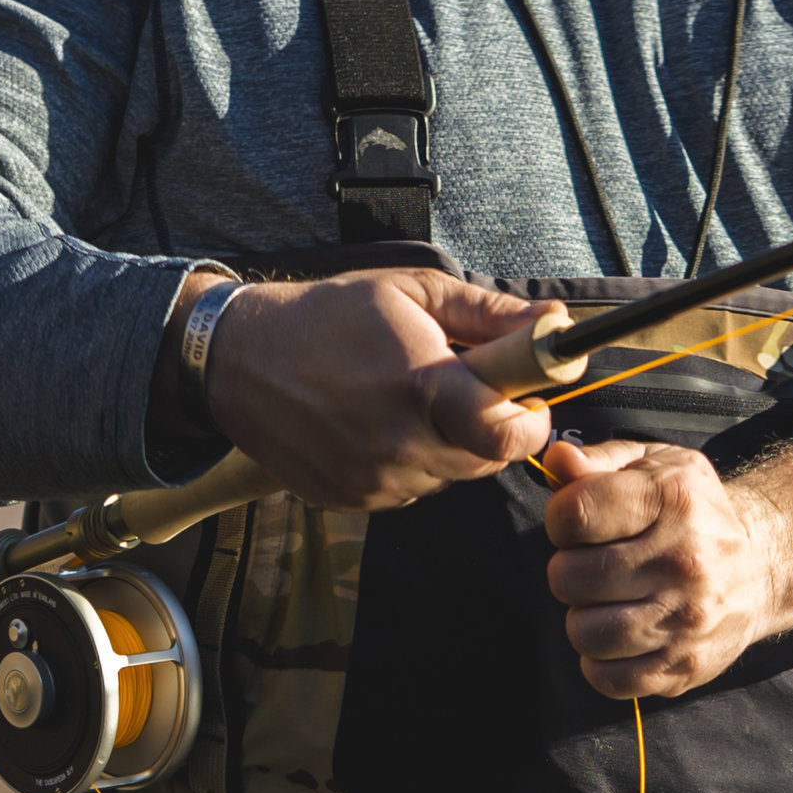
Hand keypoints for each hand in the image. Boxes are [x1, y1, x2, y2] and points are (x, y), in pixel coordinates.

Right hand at [206, 272, 552, 511]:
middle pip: (485, 462)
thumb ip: (488, 314)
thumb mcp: (411, 292)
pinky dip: (409, 462)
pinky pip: (409, 489)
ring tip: (409, 401)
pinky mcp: (353, 500)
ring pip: (448, 477)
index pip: (507, 436)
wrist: (239, 361)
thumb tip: (553, 324)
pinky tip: (378, 424)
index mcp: (420, 388)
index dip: (530, 422)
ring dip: (448, 445)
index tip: (527, 401)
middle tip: (467, 391)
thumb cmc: (329, 316)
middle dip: (491, 429)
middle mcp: (398, 445)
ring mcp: (374, 481)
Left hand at [539, 436, 786, 700]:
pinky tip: (618, 638)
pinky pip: (607, 678)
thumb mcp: (657, 467)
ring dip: (583, 618)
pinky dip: (600, 662)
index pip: (573, 515)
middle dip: (570, 570)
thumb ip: (600, 460)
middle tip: (596, 566)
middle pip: (567, 577)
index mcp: (673, 502)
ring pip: (583, 632)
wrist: (763, 567)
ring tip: (607, 602)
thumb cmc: (696, 512)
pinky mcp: (685, 666)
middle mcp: (684, 562)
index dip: (561, 520)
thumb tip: (556, 463)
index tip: (580, 525)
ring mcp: (686, 620)